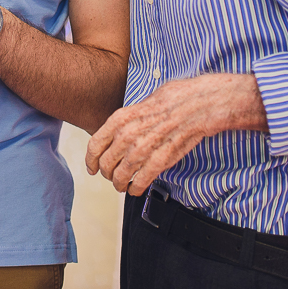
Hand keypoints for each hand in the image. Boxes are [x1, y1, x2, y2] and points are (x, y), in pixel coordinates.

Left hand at [84, 74, 266, 195]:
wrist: (197, 104)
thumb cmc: (173, 99)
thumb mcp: (141, 102)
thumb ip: (127, 119)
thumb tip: (119, 130)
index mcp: (120, 118)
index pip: (94, 145)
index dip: (90, 160)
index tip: (91, 167)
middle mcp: (127, 135)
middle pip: (106, 164)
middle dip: (107, 173)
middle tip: (111, 176)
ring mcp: (143, 149)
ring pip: (120, 176)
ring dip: (119, 184)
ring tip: (122, 185)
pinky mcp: (159, 161)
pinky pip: (140, 182)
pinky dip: (135, 189)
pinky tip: (135, 189)